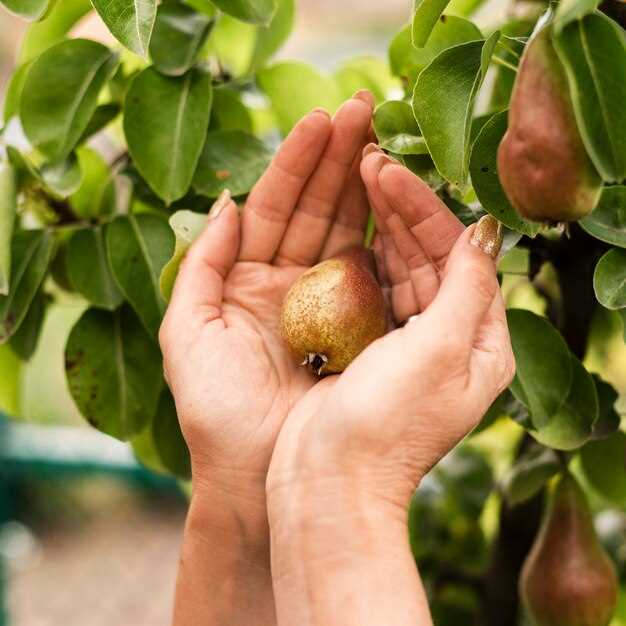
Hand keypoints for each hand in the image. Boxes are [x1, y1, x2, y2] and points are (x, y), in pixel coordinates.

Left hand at [159, 92, 374, 523]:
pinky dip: (386, 238)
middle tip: (363, 110)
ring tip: (382, 139)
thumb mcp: (187, 332)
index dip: (296, 163)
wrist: (255, 475)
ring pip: (347, 232)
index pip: (275, 207)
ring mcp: (328, 304)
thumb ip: (200, 265)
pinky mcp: (360, 329)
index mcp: (247, 280)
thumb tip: (225, 202)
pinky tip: (398, 200)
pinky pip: (373, 276)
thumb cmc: (215, 412)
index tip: (322, 120)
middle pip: (315, 209)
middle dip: (337, 159)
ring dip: (363, 185)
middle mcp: (290, 284)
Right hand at [265, 153, 514, 625]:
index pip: (458, 253)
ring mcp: (406, 340)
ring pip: (398, 264)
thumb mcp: (442, 352)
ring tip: (355, 172)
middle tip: (366, 156)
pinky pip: (370, 286)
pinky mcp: (368, 345)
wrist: (328, 482)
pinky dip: (359, 252)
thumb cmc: (387, 424)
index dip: (423, 208)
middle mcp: (448, 336)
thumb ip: (467, 286)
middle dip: (399, 204)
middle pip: (428, 253)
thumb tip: (486, 228)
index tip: (386, 168)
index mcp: (480, 340)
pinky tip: (346, 220)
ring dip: (378, 220)